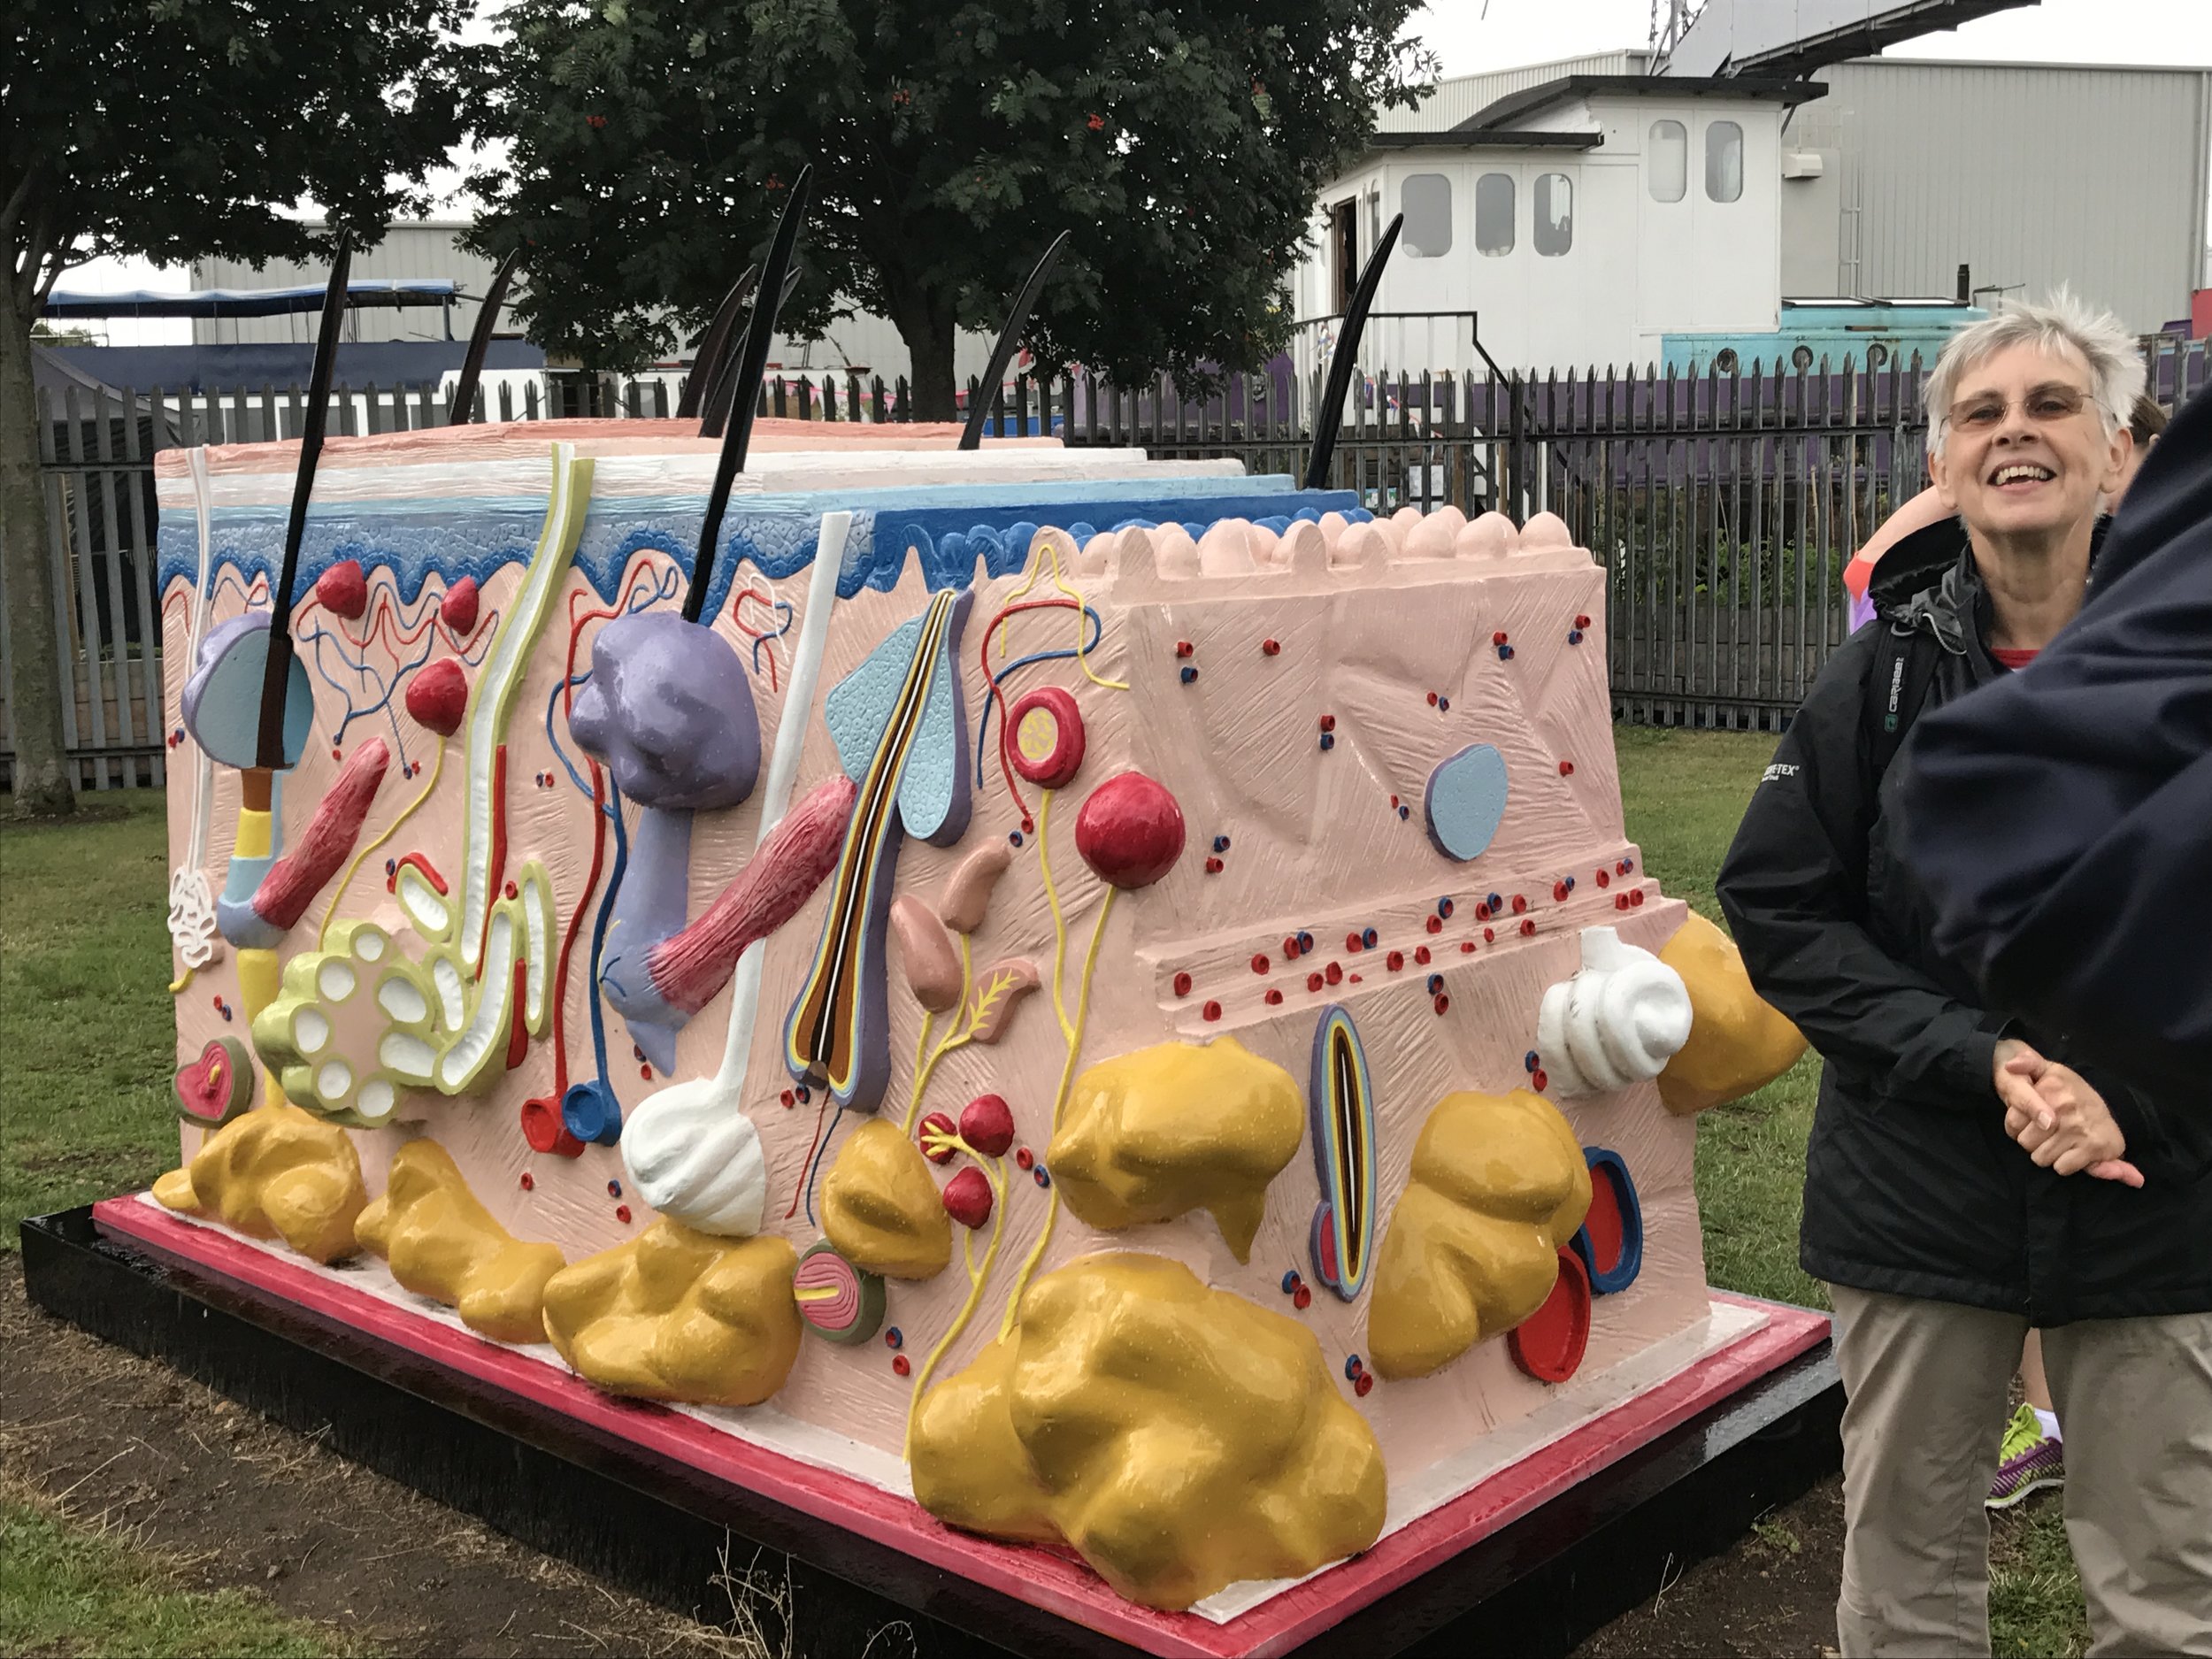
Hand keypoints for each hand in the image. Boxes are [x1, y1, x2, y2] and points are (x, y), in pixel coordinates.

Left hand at [1994, 1043, 2143, 1185]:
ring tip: (2060, 1140)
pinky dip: (2064, 1164)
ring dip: (2048, 1154)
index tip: (2029, 1121)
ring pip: (2041, 1157)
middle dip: (2032, 1141)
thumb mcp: (2050, 1071)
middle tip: (2047, 1133)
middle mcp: (2065, 1106)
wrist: (2114, 1110)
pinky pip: (2061, 1167)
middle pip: (2024, 1142)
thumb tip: (2010, 1065)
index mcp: (2051, 1087)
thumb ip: (2028, 1063)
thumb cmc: (2072, 1093)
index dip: (2016, 1126)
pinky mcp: (2094, 1147)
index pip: (2012, 1121)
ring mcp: (2079, 1127)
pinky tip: (2072, 1150)